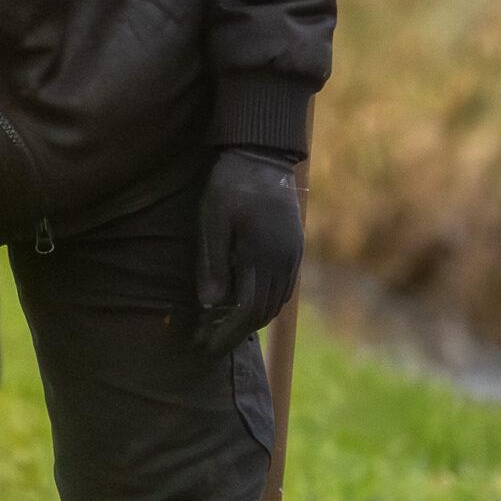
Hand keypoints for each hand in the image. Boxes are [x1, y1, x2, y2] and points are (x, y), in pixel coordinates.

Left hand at [194, 146, 301, 356]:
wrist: (263, 155)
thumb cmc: (230, 186)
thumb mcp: (212, 222)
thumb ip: (212, 264)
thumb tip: (209, 305)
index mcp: (261, 256)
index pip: (246, 310)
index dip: (225, 332)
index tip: (205, 345)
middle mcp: (283, 261)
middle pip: (263, 312)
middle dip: (237, 332)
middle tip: (210, 344)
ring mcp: (293, 255)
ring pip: (276, 302)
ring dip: (253, 320)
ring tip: (225, 329)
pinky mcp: (295, 247)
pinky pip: (284, 287)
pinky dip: (266, 303)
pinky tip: (248, 304)